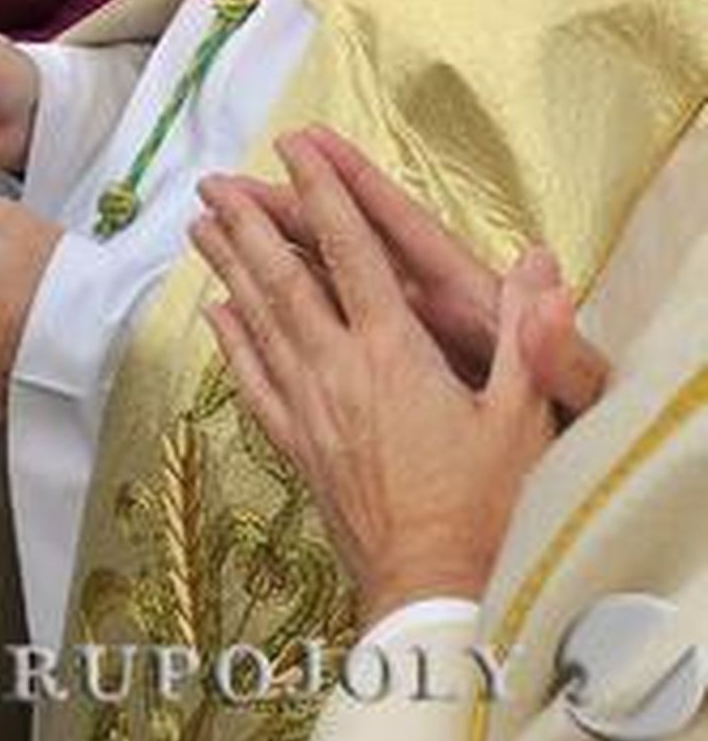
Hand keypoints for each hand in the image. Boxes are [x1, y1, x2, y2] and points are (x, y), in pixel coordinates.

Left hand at [192, 135, 559, 623]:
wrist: (430, 590)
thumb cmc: (483, 510)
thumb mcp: (520, 420)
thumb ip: (528, 339)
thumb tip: (541, 267)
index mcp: (392, 354)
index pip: (352, 255)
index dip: (323, 196)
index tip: (296, 150)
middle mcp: (338, 371)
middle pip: (283, 280)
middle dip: (249, 224)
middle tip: (214, 180)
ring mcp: (309, 410)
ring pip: (257, 322)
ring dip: (228, 269)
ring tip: (199, 226)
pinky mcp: (297, 448)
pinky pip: (253, 384)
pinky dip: (231, 345)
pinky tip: (212, 317)